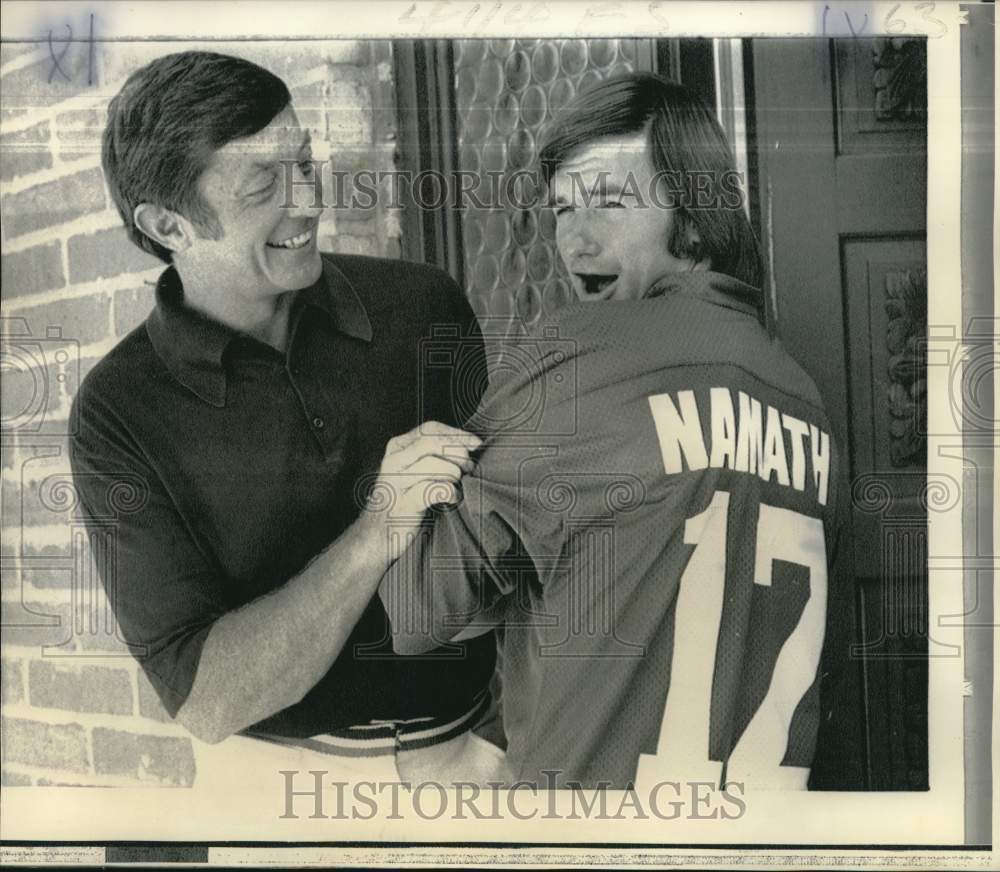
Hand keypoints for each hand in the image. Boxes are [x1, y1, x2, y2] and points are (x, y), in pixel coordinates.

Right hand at [362, 421, 481, 548]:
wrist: (379, 534)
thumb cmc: (406, 498)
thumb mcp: (416, 469)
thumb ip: (436, 452)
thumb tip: (472, 443)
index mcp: (398, 447)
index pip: (431, 429)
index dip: (457, 434)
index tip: (476, 444)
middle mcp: (394, 461)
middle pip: (434, 442)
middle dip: (458, 454)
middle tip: (468, 469)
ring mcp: (396, 483)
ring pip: (435, 464)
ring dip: (455, 475)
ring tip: (458, 485)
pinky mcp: (403, 505)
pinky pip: (434, 490)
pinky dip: (450, 493)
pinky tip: (452, 499)